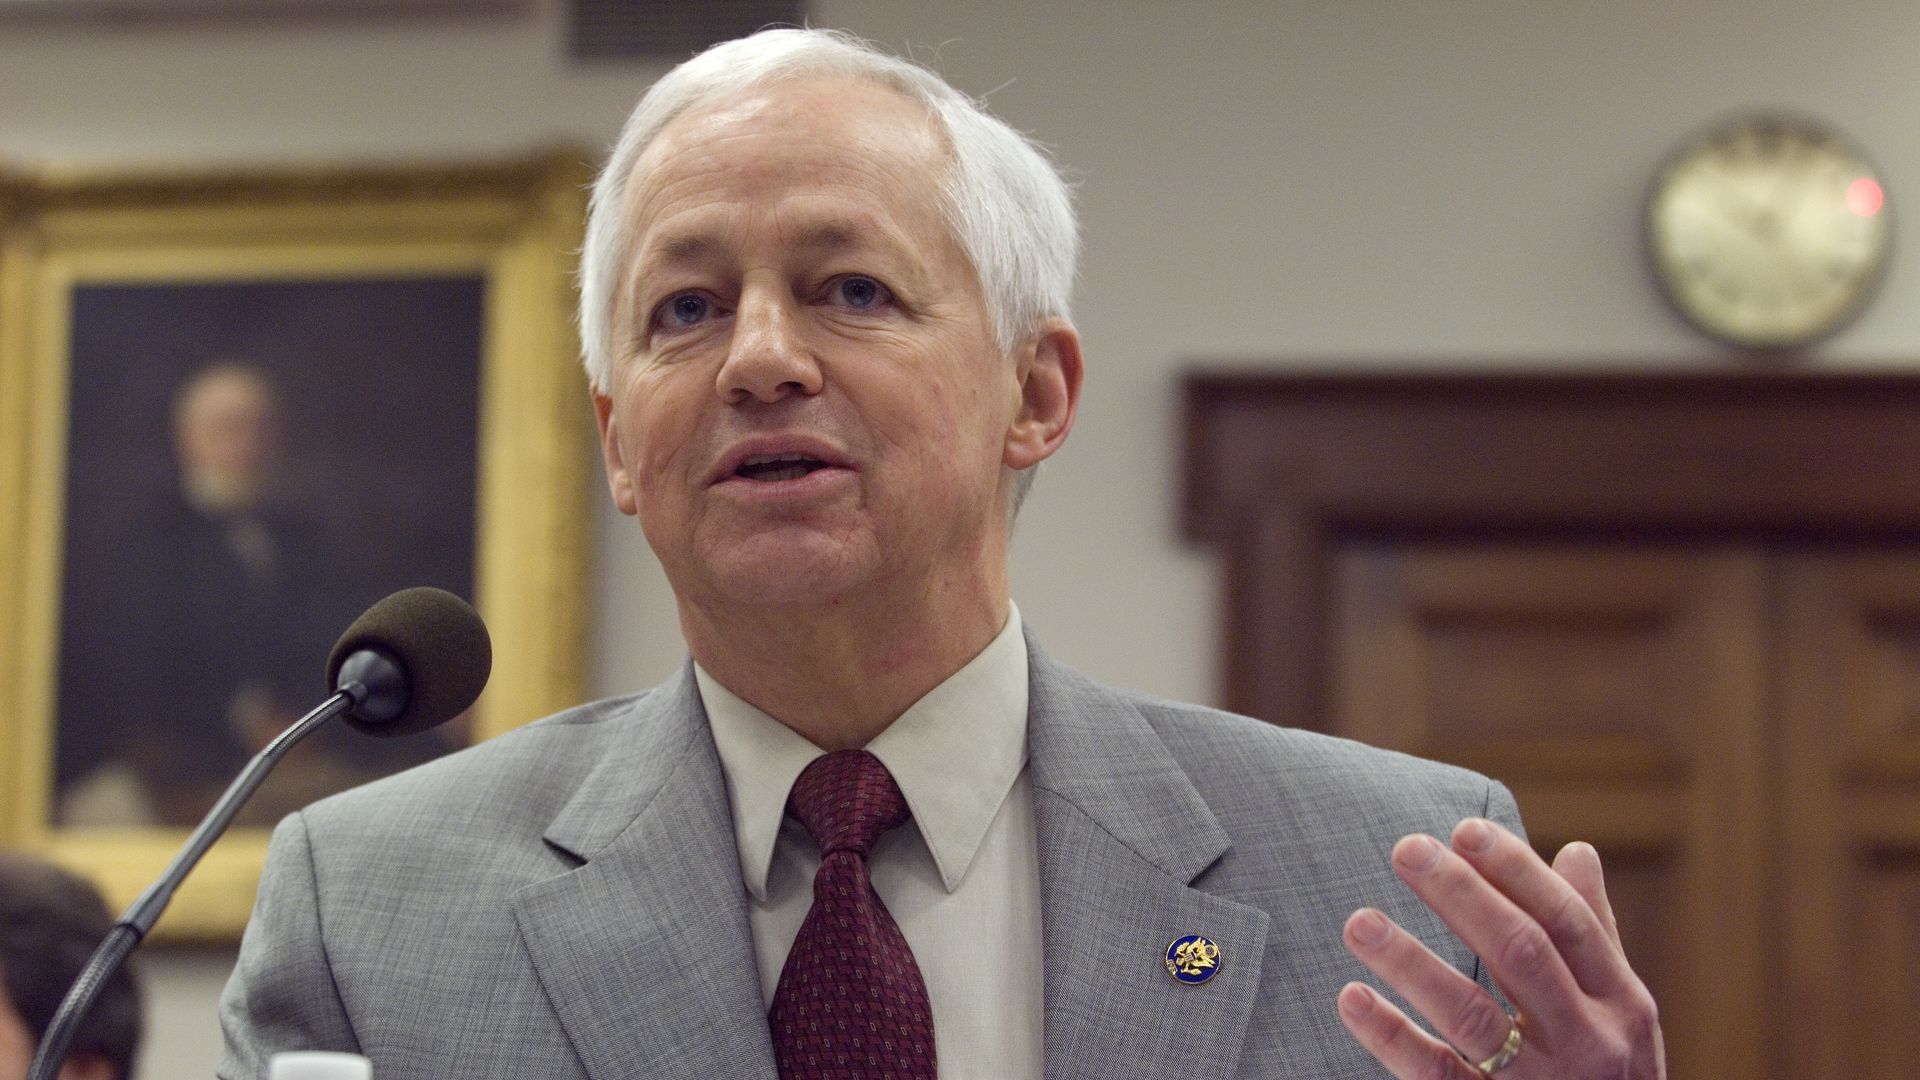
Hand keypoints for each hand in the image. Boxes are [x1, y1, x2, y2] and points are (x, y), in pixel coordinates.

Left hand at [1335, 818, 1665, 1078]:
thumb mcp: (1619, 1012)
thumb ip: (1594, 937)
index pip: (1566, 921)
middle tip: (1405, 848)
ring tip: (1358, 921)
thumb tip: (1577, 851)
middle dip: (1462, 896)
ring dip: (1412, 962)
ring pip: (1473, 1016)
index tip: (1462, 829)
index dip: (1515, 872)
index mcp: (1620, 1002)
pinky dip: (1392, 1037)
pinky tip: (1351, 998)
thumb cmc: (1611, 1077)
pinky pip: (1437, 1075)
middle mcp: (1589, 1042)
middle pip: (1522, 954)